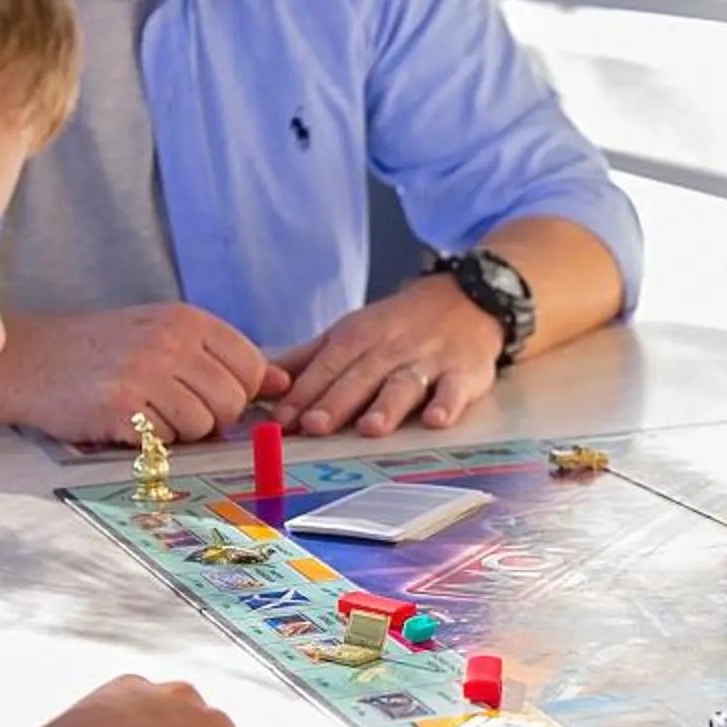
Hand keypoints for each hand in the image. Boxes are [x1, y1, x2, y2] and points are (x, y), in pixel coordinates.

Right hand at [0, 305, 289, 443]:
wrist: (33, 359)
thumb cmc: (105, 350)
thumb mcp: (166, 336)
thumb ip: (224, 357)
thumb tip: (282, 383)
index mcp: (188, 319)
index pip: (251, 367)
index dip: (239, 393)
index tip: (210, 396)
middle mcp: (170, 341)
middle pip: (232, 400)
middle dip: (214, 418)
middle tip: (177, 412)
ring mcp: (145, 372)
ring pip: (203, 425)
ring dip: (182, 433)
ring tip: (149, 414)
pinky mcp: (120, 405)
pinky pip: (166, 440)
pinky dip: (154, 441)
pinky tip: (129, 422)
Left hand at [268, 275, 503, 436]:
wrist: (466, 297)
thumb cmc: (398, 325)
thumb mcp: (350, 331)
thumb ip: (307, 360)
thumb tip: (260, 383)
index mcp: (357, 338)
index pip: (324, 367)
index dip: (301, 394)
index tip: (280, 421)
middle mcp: (389, 349)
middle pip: (359, 377)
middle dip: (336, 402)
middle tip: (313, 426)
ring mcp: (428, 361)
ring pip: (403, 384)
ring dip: (386, 406)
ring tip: (369, 428)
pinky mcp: (463, 372)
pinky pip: (455, 389)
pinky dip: (448, 403)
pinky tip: (437, 420)